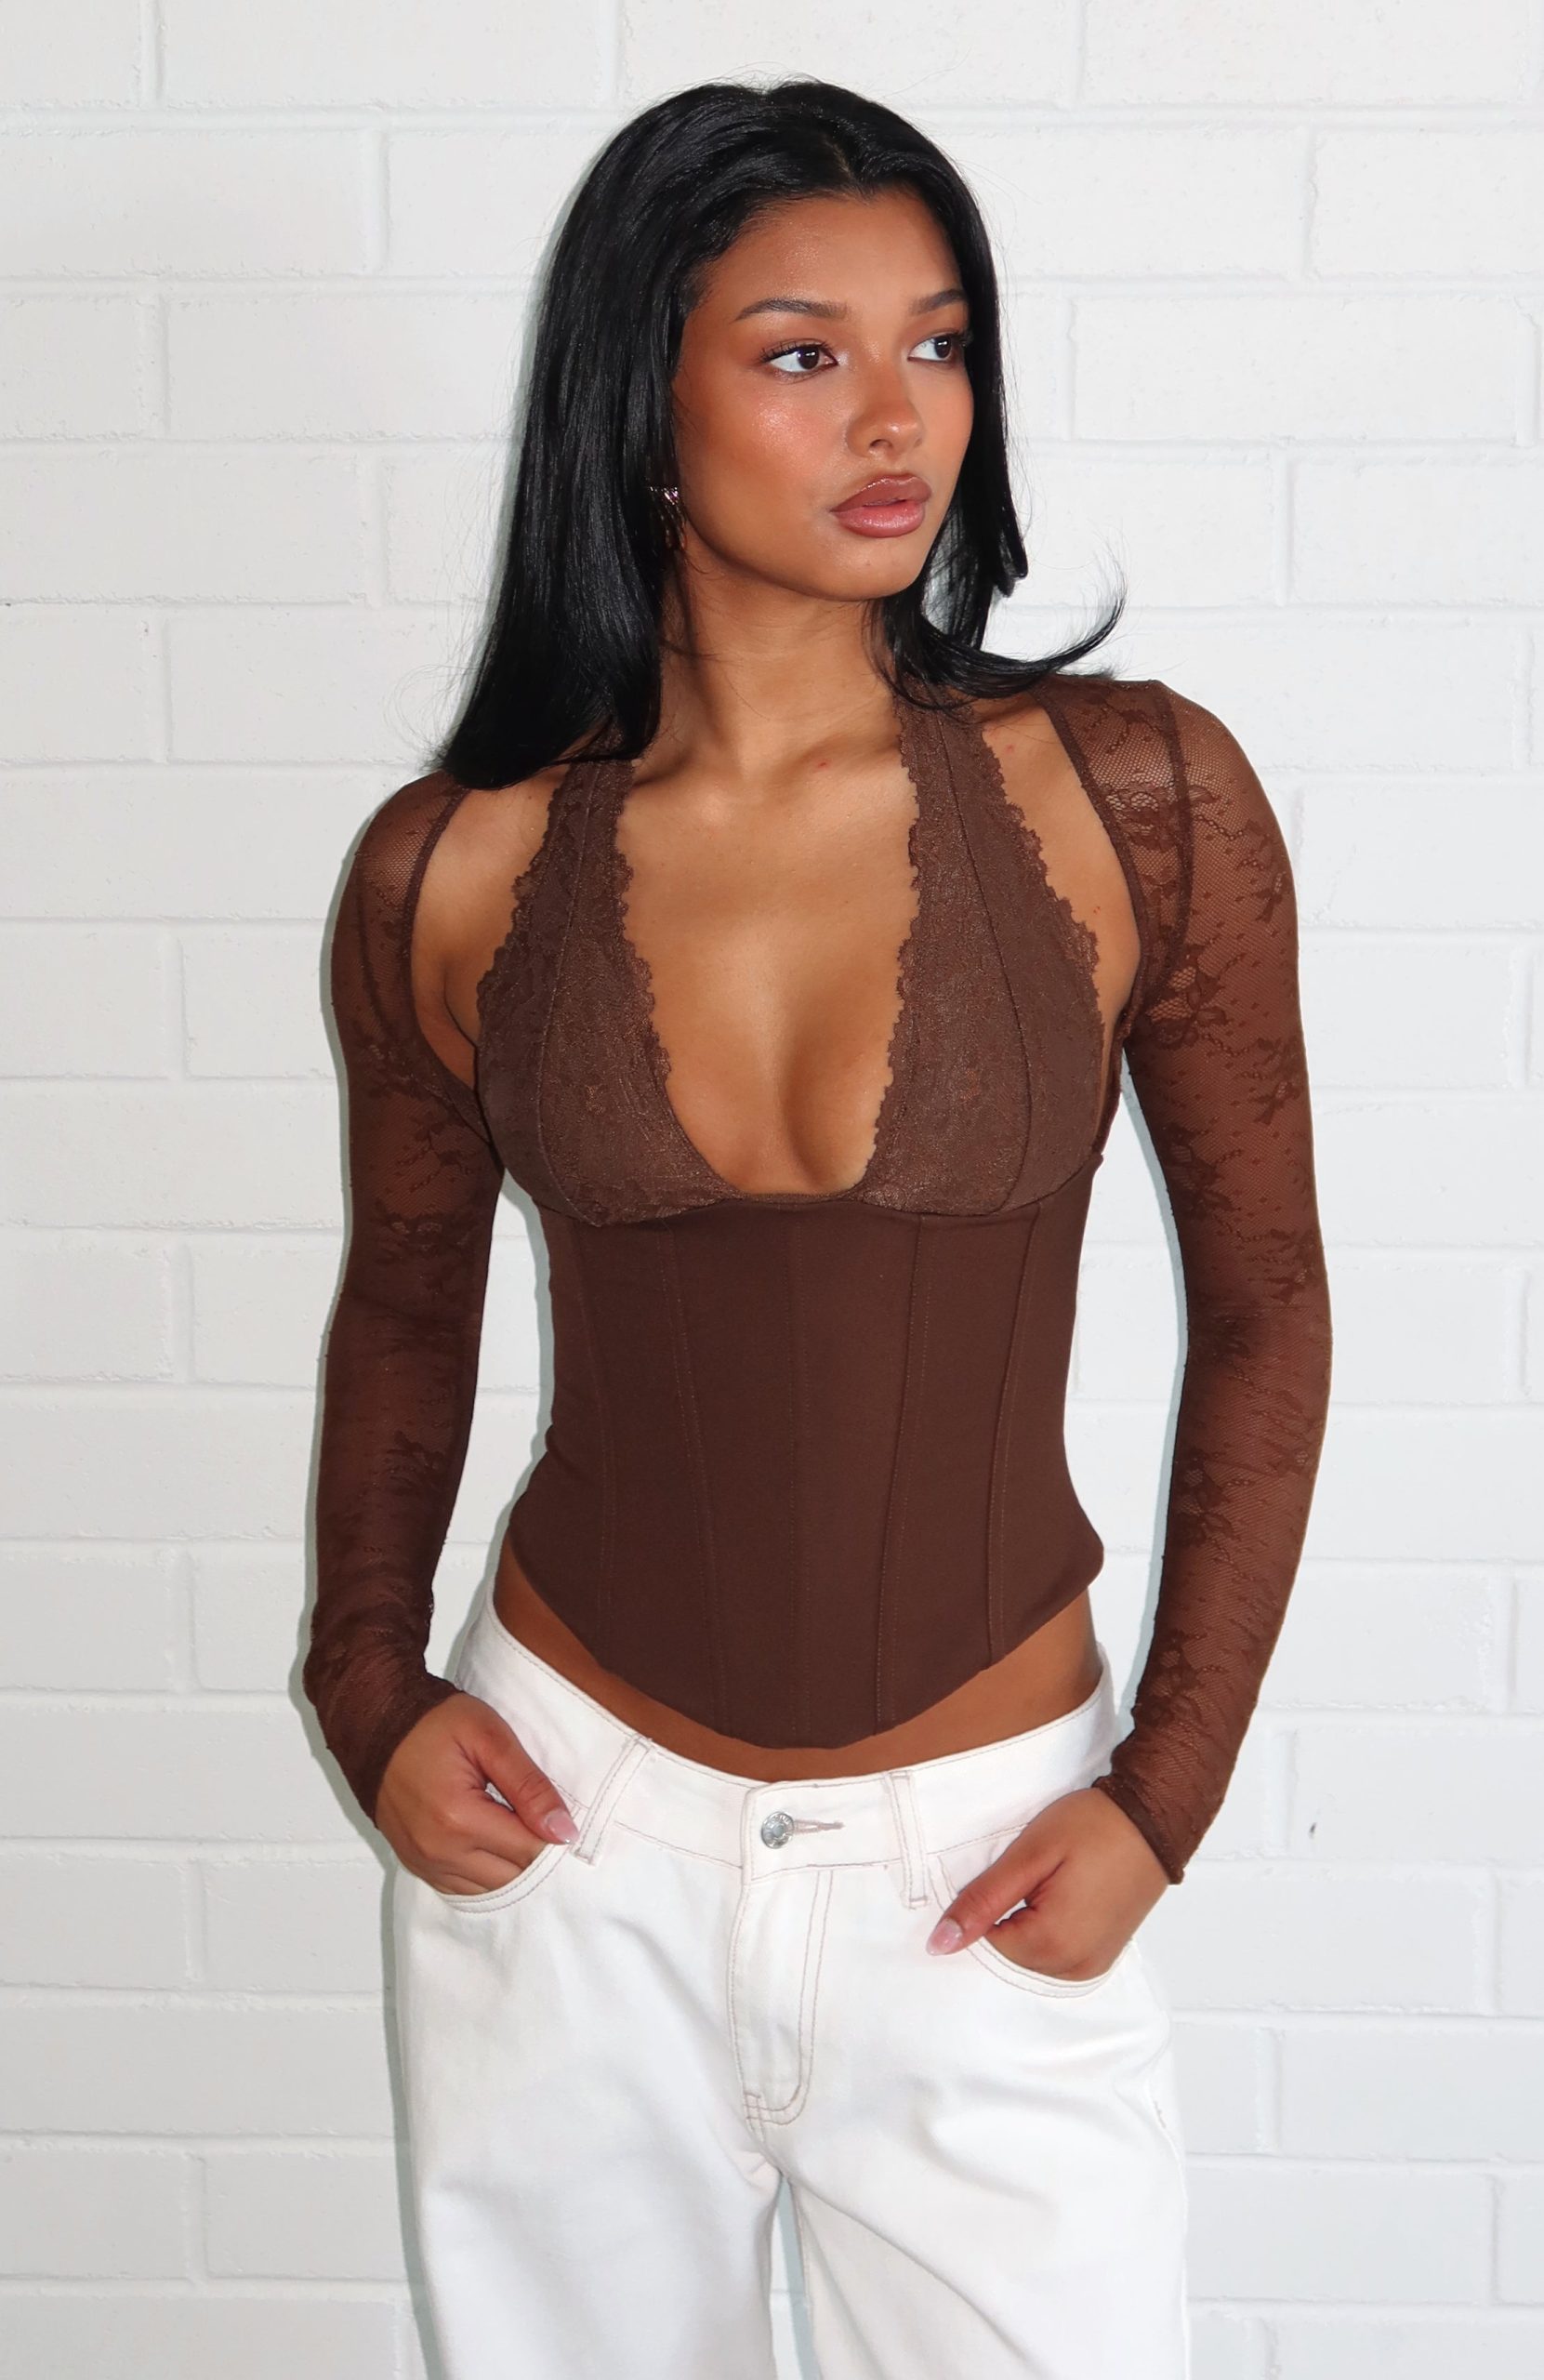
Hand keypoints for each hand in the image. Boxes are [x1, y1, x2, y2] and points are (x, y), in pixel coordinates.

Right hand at [376, 1691, 578, 1895]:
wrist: (375, 1725)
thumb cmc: (433, 1723)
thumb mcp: (490, 1737)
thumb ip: (529, 1785)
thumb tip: (564, 1832)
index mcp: (459, 1818)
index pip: (530, 1852)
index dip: (555, 1837)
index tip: (564, 1817)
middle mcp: (439, 1851)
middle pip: (513, 1878)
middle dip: (535, 1854)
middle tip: (541, 1819)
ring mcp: (424, 1863)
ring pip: (490, 1890)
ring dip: (510, 1867)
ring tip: (516, 1828)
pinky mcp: (416, 1865)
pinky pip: (463, 1889)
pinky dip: (485, 1874)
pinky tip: (492, 1845)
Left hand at [926, 1786, 1168, 1975]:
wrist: (1155, 1818)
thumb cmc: (1093, 1827)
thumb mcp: (1029, 1855)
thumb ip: (982, 1901)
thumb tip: (939, 1944)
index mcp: (1052, 1945)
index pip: (986, 1940)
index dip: (990, 1900)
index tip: (1015, 1869)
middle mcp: (1074, 1968)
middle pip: (1010, 1950)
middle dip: (1011, 1912)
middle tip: (1038, 1871)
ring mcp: (1092, 1965)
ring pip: (1032, 1953)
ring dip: (1031, 1920)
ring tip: (1057, 1879)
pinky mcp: (1103, 1955)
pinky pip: (1058, 1953)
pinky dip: (1052, 1927)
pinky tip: (1067, 1893)